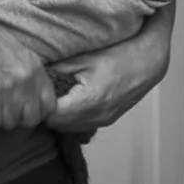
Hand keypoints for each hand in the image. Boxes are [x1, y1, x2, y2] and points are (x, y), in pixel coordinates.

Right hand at [0, 0, 55, 130]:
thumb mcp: (15, 51)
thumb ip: (25, 71)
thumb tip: (25, 94)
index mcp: (35, 68)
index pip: (50, 105)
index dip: (36, 111)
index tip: (21, 109)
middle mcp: (26, 79)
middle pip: (31, 119)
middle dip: (16, 118)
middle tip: (0, 109)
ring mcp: (9, 89)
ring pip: (10, 122)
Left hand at [48, 4, 176, 133]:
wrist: (148, 63)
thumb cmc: (118, 55)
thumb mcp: (85, 58)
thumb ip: (58, 69)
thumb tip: (35, 75)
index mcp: (89, 101)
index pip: (51, 115)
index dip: (40, 105)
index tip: (34, 92)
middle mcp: (96, 116)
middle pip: (57, 125)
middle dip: (46, 111)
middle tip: (40, 93)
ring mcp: (103, 120)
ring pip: (68, 127)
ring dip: (58, 116)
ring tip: (54, 96)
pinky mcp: (107, 120)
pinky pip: (81, 125)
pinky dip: (71, 117)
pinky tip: (69, 100)